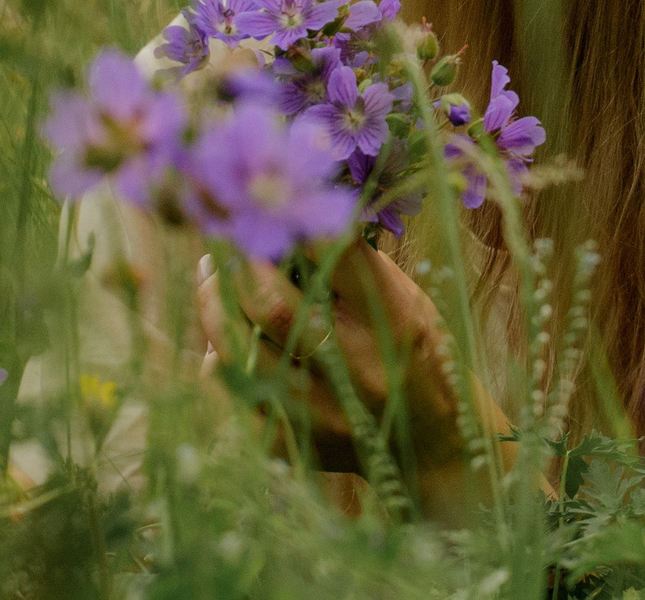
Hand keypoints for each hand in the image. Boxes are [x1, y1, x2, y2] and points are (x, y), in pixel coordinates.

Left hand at [197, 243, 505, 513]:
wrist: (432, 444)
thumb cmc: (421, 354)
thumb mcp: (410, 300)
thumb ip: (354, 266)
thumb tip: (290, 217)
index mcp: (395, 322)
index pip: (333, 253)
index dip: (292, 219)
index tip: (270, 200)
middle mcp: (356, 369)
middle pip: (270, 304)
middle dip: (239, 263)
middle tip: (227, 238)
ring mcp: (321, 412)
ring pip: (237, 348)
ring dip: (214, 303)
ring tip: (212, 275)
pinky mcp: (294, 442)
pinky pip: (234, 387)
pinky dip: (221, 353)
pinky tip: (227, 331)